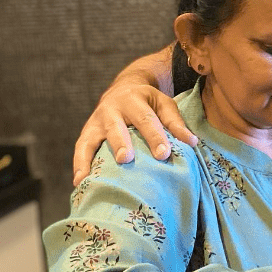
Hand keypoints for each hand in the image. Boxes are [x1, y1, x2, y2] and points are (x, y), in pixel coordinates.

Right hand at [72, 84, 196, 184]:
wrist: (123, 89)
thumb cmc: (148, 102)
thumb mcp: (163, 104)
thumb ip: (176, 123)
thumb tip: (193, 142)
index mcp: (134, 100)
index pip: (146, 119)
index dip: (154, 136)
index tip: (164, 154)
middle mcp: (112, 109)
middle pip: (116, 127)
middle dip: (121, 143)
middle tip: (126, 159)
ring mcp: (96, 121)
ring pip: (91, 138)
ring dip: (90, 158)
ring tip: (91, 178)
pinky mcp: (86, 132)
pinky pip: (80, 148)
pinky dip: (79, 165)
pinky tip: (80, 183)